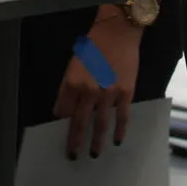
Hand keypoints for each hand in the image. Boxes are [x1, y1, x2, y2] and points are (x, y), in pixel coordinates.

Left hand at [54, 10, 142, 158]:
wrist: (118, 32)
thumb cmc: (93, 45)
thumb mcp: (73, 63)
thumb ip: (69, 87)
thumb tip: (65, 108)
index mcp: (72, 82)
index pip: (63, 110)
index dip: (61, 123)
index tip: (61, 133)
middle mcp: (89, 91)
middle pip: (79, 122)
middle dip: (75, 140)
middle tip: (73, 154)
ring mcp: (108, 94)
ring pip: (100, 124)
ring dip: (96, 141)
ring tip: (94, 154)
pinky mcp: (125, 93)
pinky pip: (122, 116)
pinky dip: (120, 131)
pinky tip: (117, 140)